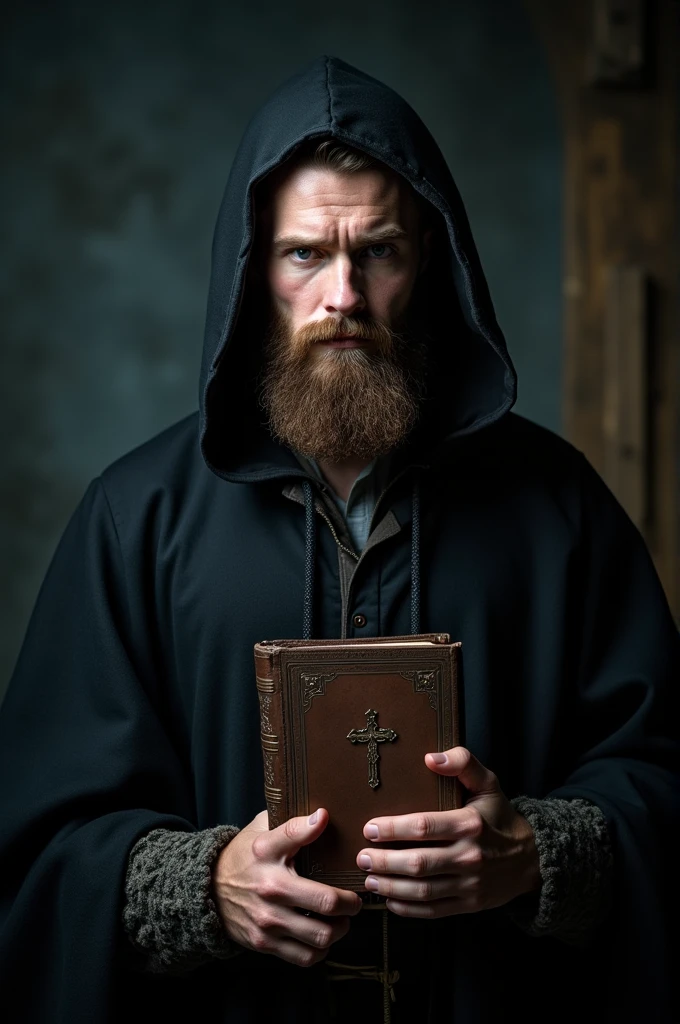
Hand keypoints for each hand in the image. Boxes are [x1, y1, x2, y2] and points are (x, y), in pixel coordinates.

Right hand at [213, 808, 361, 965]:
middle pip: (326, 902)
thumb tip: (323, 815)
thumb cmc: (243, 856)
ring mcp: (267, 919)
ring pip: (321, 935)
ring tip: (341, 920)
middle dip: (351, 902)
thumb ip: (290, 822)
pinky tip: (321, 935)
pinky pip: (305, 957)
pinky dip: (321, 949)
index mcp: (266, 852)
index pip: (295, 832)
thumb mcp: (261, 830)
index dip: (318, 824)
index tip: (327, 820)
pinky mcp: (264, 943)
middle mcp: (269, 887)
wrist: (207, 889)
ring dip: (340, 929)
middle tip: (354, 900)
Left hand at [355, 747, 540, 918]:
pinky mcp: (469, 905)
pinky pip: (433, 911)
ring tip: (368, 879)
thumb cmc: (499, 816)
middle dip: (384, 861)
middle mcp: (470, 856)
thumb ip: (463, 763)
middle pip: (419, 863)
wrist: (532, 859)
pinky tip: (390, 899)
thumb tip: (430, 758)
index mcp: (470, 824)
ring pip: (423, 890)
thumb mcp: (487, 783)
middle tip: (362, 857)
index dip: (393, 829)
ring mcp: (470, 885)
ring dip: (391, 887)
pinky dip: (408, 908)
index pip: (424, 827)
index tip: (370, 828)